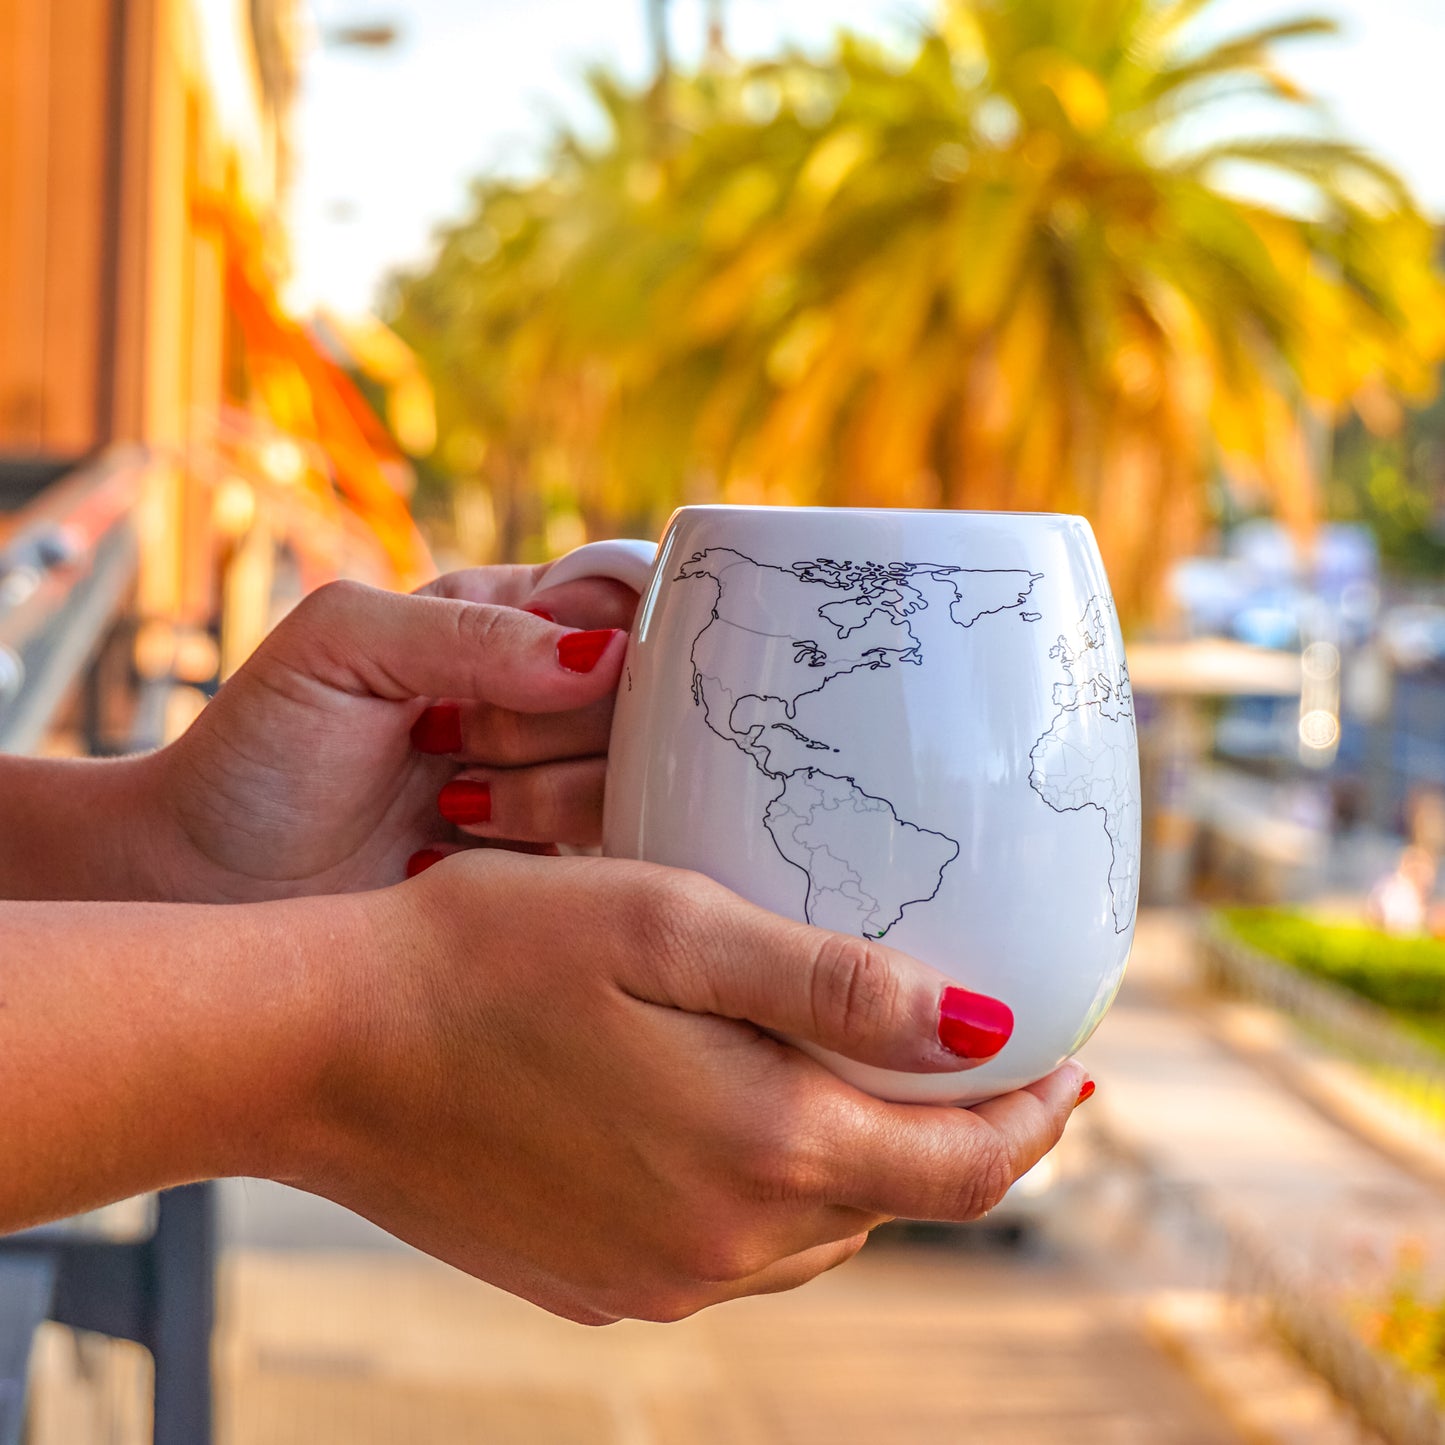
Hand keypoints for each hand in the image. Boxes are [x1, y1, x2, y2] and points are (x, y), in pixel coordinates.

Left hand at [141, 567, 636, 901]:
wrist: (213, 882)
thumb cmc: (262, 750)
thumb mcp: (344, 646)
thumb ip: (473, 632)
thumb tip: (604, 657)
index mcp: (507, 616)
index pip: (620, 598)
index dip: (609, 635)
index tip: (554, 676)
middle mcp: (544, 696)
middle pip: (637, 695)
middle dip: (542, 726)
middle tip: (447, 742)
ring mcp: (555, 781)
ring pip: (630, 778)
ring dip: (539, 794)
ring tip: (448, 803)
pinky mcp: (551, 864)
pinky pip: (609, 857)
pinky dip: (536, 851)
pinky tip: (456, 852)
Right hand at [289, 851, 1086, 1324]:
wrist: (319, 1046)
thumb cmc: (489, 954)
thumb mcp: (671, 925)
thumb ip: (830, 982)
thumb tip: (978, 1022)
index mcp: (762, 1149)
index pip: (960, 1168)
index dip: (1031, 1119)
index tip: (1070, 1067)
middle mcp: (722, 1241)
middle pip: (894, 1200)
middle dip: (956, 1137)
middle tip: (979, 1063)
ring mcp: (654, 1275)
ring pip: (817, 1229)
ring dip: (865, 1162)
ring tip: (876, 1085)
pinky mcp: (595, 1280)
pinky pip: (732, 1246)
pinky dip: (775, 1189)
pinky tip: (748, 1121)